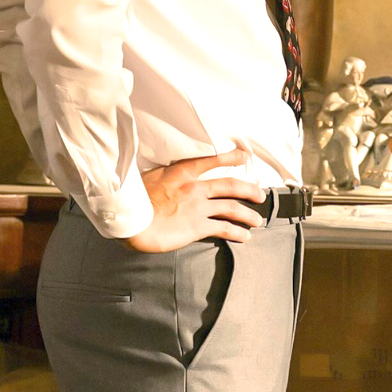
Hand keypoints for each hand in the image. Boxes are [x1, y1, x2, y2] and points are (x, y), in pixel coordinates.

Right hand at [124, 150, 265, 251]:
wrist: (131, 221)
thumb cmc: (133, 199)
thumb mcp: (149, 177)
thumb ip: (165, 175)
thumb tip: (168, 175)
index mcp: (182, 172)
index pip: (212, 160)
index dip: (231, 156)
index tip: (244, 155)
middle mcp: (194, 187)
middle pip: (230, 185)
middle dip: (249, 189)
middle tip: (260, 194)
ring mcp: (198, 207)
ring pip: (232, 208)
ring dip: (248, 214)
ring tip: (257, 220)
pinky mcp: (198, 226)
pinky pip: (224, 228)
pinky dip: (237, 232)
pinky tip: (245, 236)